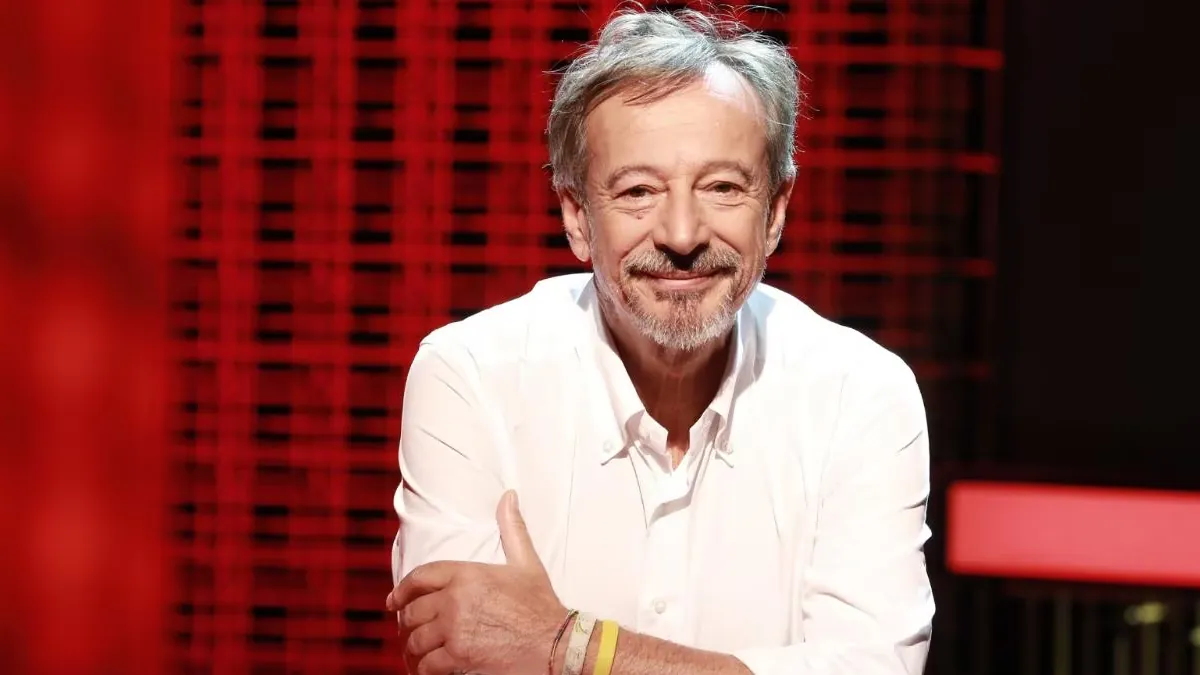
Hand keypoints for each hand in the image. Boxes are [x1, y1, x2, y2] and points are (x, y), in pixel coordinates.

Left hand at [387, 490, 568, 674]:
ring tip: (415, 653)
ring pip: (416, 640)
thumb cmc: (541, 605)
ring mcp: (454, 630)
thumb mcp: (527, 562)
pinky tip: (425, 669)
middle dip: (407, 621)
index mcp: (467, 574)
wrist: (555, 643)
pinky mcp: (458, 657)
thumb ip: (512, 528)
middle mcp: (455, 600)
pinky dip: (422, 669)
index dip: (402, 589)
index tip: (394, 600)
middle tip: (407, 630)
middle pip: (413, 611)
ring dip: (413, 648)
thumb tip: (508, 496)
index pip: (421, 577)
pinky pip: (427, 665)